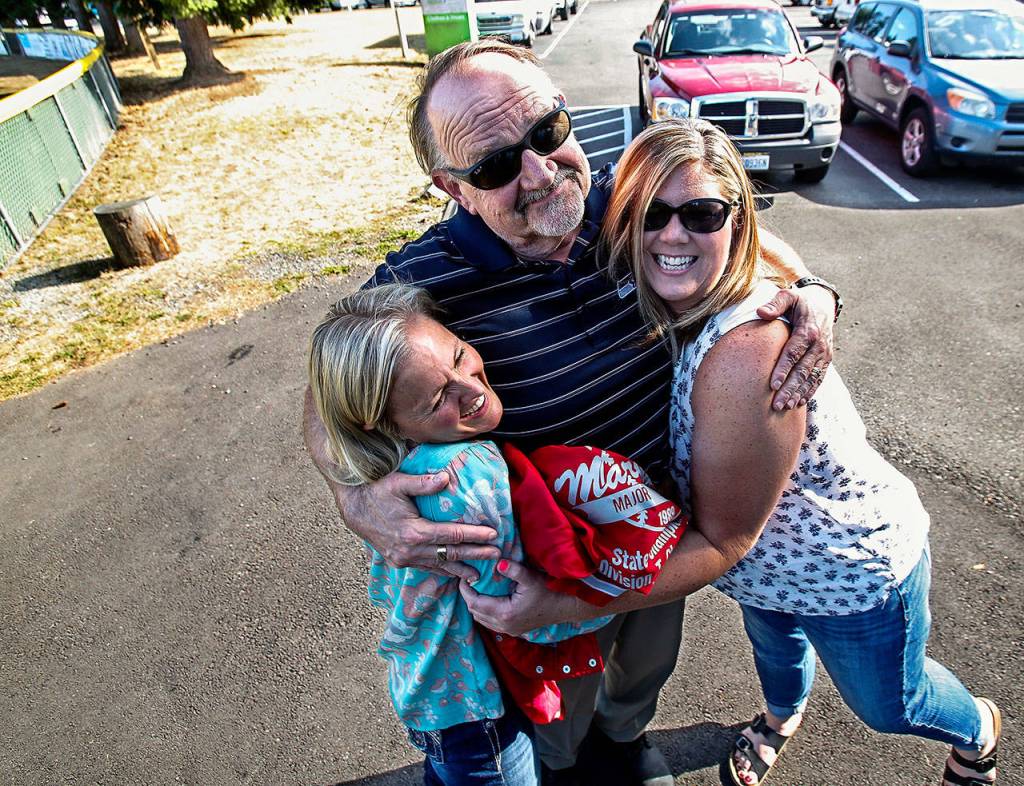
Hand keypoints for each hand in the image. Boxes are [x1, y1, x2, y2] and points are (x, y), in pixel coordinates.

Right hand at [304, 386, 500, 580]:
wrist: (353, 509)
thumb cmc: (377, 492)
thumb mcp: (398, 483)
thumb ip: (423, 483)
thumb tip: (446, 477)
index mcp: (414, 532)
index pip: (451, 535)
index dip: (474, 536)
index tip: (492, 535)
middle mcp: (410, 550)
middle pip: (450, 554)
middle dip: (475, 555)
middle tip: (497, 555)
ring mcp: (404, 559)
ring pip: (439, 566)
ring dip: (460, 569)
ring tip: (479, 575)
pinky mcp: (399, 561)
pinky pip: (426, 568)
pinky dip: (442, 572)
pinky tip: (453, 575)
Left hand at [459, 560, 580, 635]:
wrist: (565, 607)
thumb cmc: (548, 591)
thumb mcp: (530, 578)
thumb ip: (513, 570)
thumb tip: (497, 563)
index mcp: (505, 613)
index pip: (475, 603)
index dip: (465, 591)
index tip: (464, 577)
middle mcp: (504, 626)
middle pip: (475, 613)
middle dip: (469, 597)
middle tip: (468, 580)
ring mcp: (509, 630)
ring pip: (482, 620)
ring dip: (476, 605)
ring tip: (476, 588)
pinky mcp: (513, 630)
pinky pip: (491, 623)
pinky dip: (485, 612)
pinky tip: (489, 599)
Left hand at [757, 285, 834, 410]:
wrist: (823, 305)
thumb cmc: (799, 302)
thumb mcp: (788, 296)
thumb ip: (775, 303)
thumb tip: (761, 312)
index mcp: (808, 330)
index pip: (794, 353)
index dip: (783, 369)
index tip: (772, 384)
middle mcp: (818, 344)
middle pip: (802, 370)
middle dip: (790, 389)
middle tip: (776, 404)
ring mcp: (824, 354)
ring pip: (811, 378)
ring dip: (799, 394)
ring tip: (786, 407)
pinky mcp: (826, 360)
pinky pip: (818, 378)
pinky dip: (809, 391)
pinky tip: (799, 403)